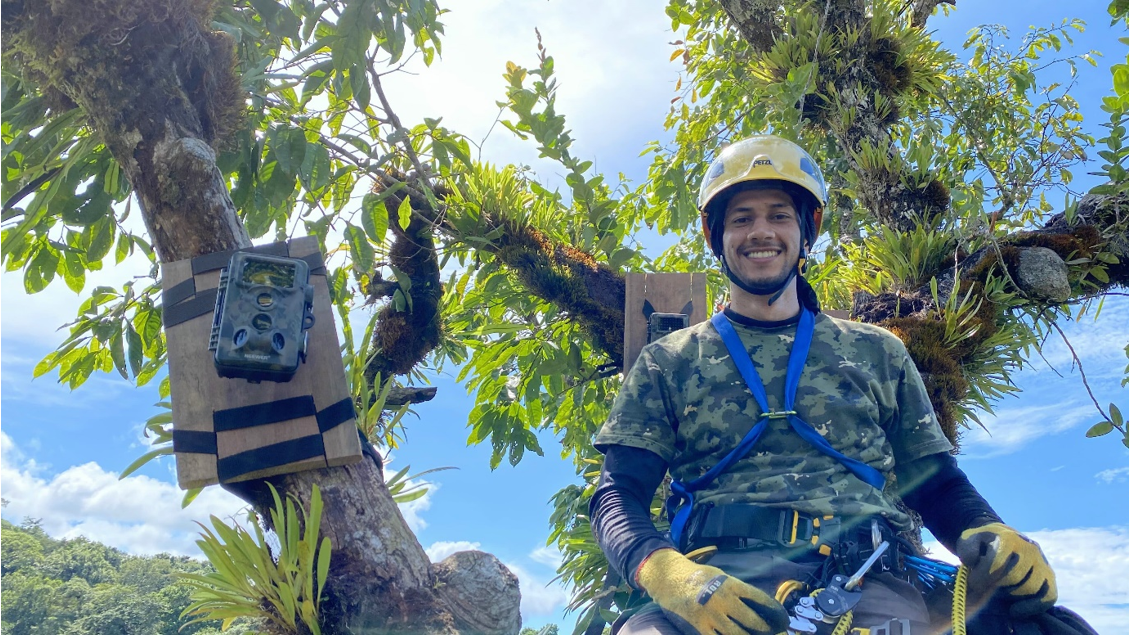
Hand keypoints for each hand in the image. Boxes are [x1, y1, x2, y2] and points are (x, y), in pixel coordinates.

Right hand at [636, 548, 788, 634]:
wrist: (670, 579)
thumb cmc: (697, 576)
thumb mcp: (719, 575)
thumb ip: (735, 588)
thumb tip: (754, 602)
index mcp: (730, 584)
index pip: (757, 597)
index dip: (770, 608)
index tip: (779, 616)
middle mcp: (723, 600)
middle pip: (751, 619)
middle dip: (763, 628)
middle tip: (769, 631)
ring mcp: (712, 615)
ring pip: (737, 634)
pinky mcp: (701, 626)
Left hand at [955, 522, 1056, 617]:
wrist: (1002, 537)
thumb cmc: (983, 543)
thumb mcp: (969, 540)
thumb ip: (967, 549)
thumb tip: (971, 561)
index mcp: (1008, 539)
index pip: (997, 563)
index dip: (982, 577)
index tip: (972, 582)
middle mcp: (1029, 549)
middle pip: (1014, 577)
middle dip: (995, 586)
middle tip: (985, 587)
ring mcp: (1042, 562)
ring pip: (1030, 587)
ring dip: (1011, 595)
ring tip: (998, 592)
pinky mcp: (1049, 576)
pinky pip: (1049, 596)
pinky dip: (1032, 606)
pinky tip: (1014, 610)